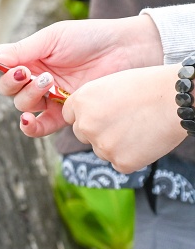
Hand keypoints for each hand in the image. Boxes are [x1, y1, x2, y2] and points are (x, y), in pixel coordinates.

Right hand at [0, 15, 163, 135]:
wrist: (127, 51)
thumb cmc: (90, 38)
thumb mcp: (51, 39)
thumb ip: (19, 51)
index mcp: (29, 56)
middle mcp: (35, 77)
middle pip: (6, 88)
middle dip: (11, 82)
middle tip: (26, 72)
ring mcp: (49, 96)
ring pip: (22, 104)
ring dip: (28, 94)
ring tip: (49, 82)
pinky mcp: (64, 113)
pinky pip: (39, 126)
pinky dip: (30, 126)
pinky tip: (29, 120)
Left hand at [60, 65, 187, 172]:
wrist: (177, 99)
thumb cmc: (147, 86)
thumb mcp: (108, 85)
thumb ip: (90, 103)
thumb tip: (81, 119)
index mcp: (80, 102)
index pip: (70, 116)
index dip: (87, 114)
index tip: (102, 112)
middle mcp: (86, 125)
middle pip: (82, 134)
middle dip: (98, 130)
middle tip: (124, 120)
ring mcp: (102, 146)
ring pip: (101, 150)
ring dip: (115, 144)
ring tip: (139, 127)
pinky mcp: (122, 162)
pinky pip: (120, 163)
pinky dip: (132, 156)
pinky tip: (145, 140)